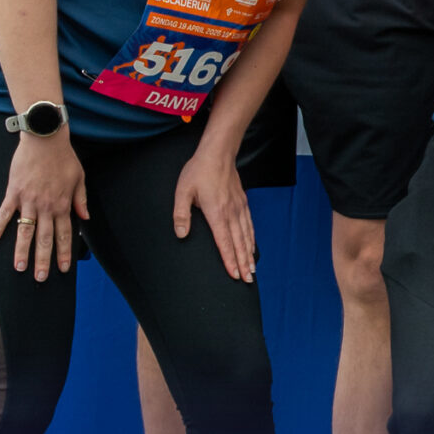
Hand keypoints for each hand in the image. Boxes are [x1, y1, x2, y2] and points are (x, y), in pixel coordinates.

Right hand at [0, 130, 88, 280]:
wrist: (45, 139)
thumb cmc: (64, 158)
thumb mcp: (80, 178)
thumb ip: (81, 200)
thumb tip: (85, 218)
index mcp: (62, 205)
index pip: (64, 235)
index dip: (64, 253)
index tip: (62, 269)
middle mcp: (46, 206)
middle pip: (45, 238)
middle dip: (43, 260)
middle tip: (41, 278)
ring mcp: (28, 200)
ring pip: (25, 231)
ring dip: (22, 251)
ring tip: (19, 268)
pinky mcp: (14, 192)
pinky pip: (5, 213)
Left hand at [175, 144, 256, 280]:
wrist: (218, 153)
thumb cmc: (198, 171)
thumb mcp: (183, 191)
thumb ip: (181, 214)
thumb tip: (181, 234)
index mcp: (217, 213)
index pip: (224, 242)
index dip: (229, 260)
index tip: (234, 275)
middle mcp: (231, 213)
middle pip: (239, 243)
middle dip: (243, 263)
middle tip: (247, 280)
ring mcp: (239, 208)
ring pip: (246, 236)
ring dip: (249, 254)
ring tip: (252, 270)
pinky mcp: (243, 203)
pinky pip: (249, 226)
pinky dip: (252, 239)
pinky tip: (252, 248)